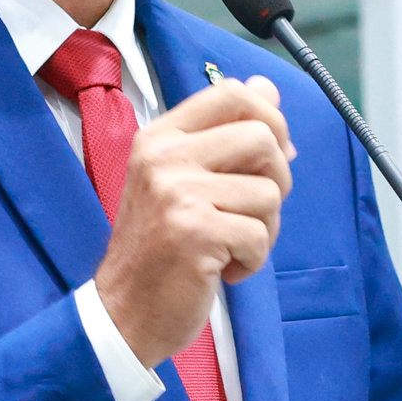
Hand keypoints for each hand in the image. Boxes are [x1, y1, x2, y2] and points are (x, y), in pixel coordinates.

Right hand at [92, 76, 295, 365]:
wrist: (123, 312)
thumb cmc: (159, 249)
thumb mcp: (183, 180)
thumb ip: (225, 135)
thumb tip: (267, 89)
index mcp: (161, 137)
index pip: (230, 93)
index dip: (268, 118)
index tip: (269, 155)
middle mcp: (165, 156)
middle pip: (262, 136)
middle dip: (278, 177)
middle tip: (254, 210)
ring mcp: (178, 193)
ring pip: (270, 191)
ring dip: (264, 229)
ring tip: (229, 247)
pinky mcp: (195, 232)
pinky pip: (260, 235)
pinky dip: (252, 261)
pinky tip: (221, 270)